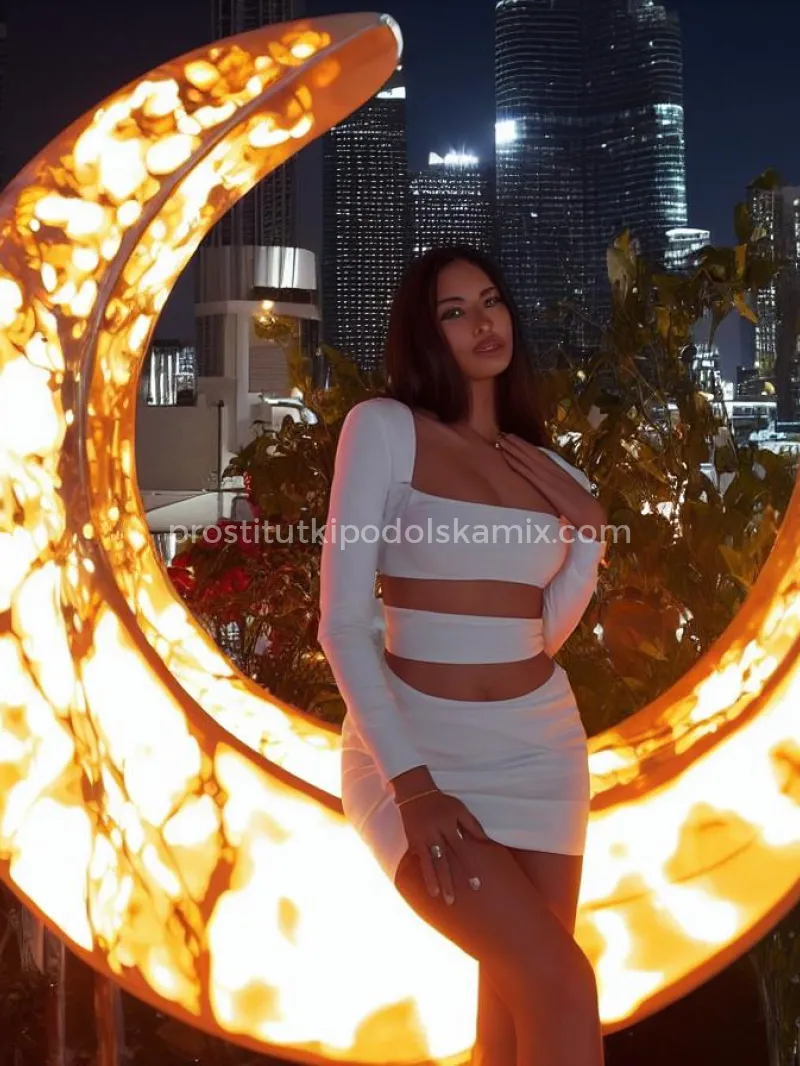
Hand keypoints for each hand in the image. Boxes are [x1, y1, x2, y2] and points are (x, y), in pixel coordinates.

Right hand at [397, 788, 488, 903]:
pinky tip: (426, 883)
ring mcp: (422, 837)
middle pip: (443, 860)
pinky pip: (418, 857)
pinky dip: (422, 871)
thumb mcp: (459, 808)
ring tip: (437, 896)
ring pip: (428, 862)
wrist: (415, 792)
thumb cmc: (441, 802)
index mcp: (448, 824)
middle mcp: (434, 832)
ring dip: (433, 880)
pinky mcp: (412, 839)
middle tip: (453, 900)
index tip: (475, 884)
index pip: (461, 849)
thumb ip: (472, 824)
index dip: (468, 867)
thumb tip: (487, 841)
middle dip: (448, 881)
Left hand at [497, 435, 604, 533]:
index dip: (529, 449)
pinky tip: (506, 456)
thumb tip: (554, 499)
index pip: (542, 459)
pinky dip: (516, 462)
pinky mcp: (545, 487)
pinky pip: (528, 472)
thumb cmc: (585, 513)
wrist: (592, 515)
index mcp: (562, 476)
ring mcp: (550, 478)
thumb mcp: (572, 501)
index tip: (516, 441)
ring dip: (515, 449)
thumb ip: (561, 497)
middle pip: (533, 455)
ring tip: (501, 439)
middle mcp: (555, 473)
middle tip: (503, 434)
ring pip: (528, 460)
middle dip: (518, 444)